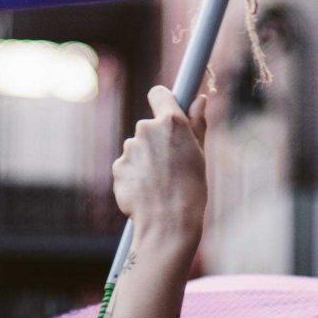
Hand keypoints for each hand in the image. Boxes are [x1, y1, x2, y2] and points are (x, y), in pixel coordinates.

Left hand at [112, 85, 208, 251]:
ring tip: (160, 183)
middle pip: (149, 126)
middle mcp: (147, 129)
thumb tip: (200, 100)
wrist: (167, 224)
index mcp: (171, 122)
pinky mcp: (118, 167)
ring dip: (145, 160)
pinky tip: (147, 192)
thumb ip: (197, 124)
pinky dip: (135, 176)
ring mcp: (130, 148)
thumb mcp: (200, 155)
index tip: (167, 111)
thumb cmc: (191, 190)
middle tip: (171, 163)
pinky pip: (127, 166)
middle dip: (156, 140)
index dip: (163, 101)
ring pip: (137, 148)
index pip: (159, 93)